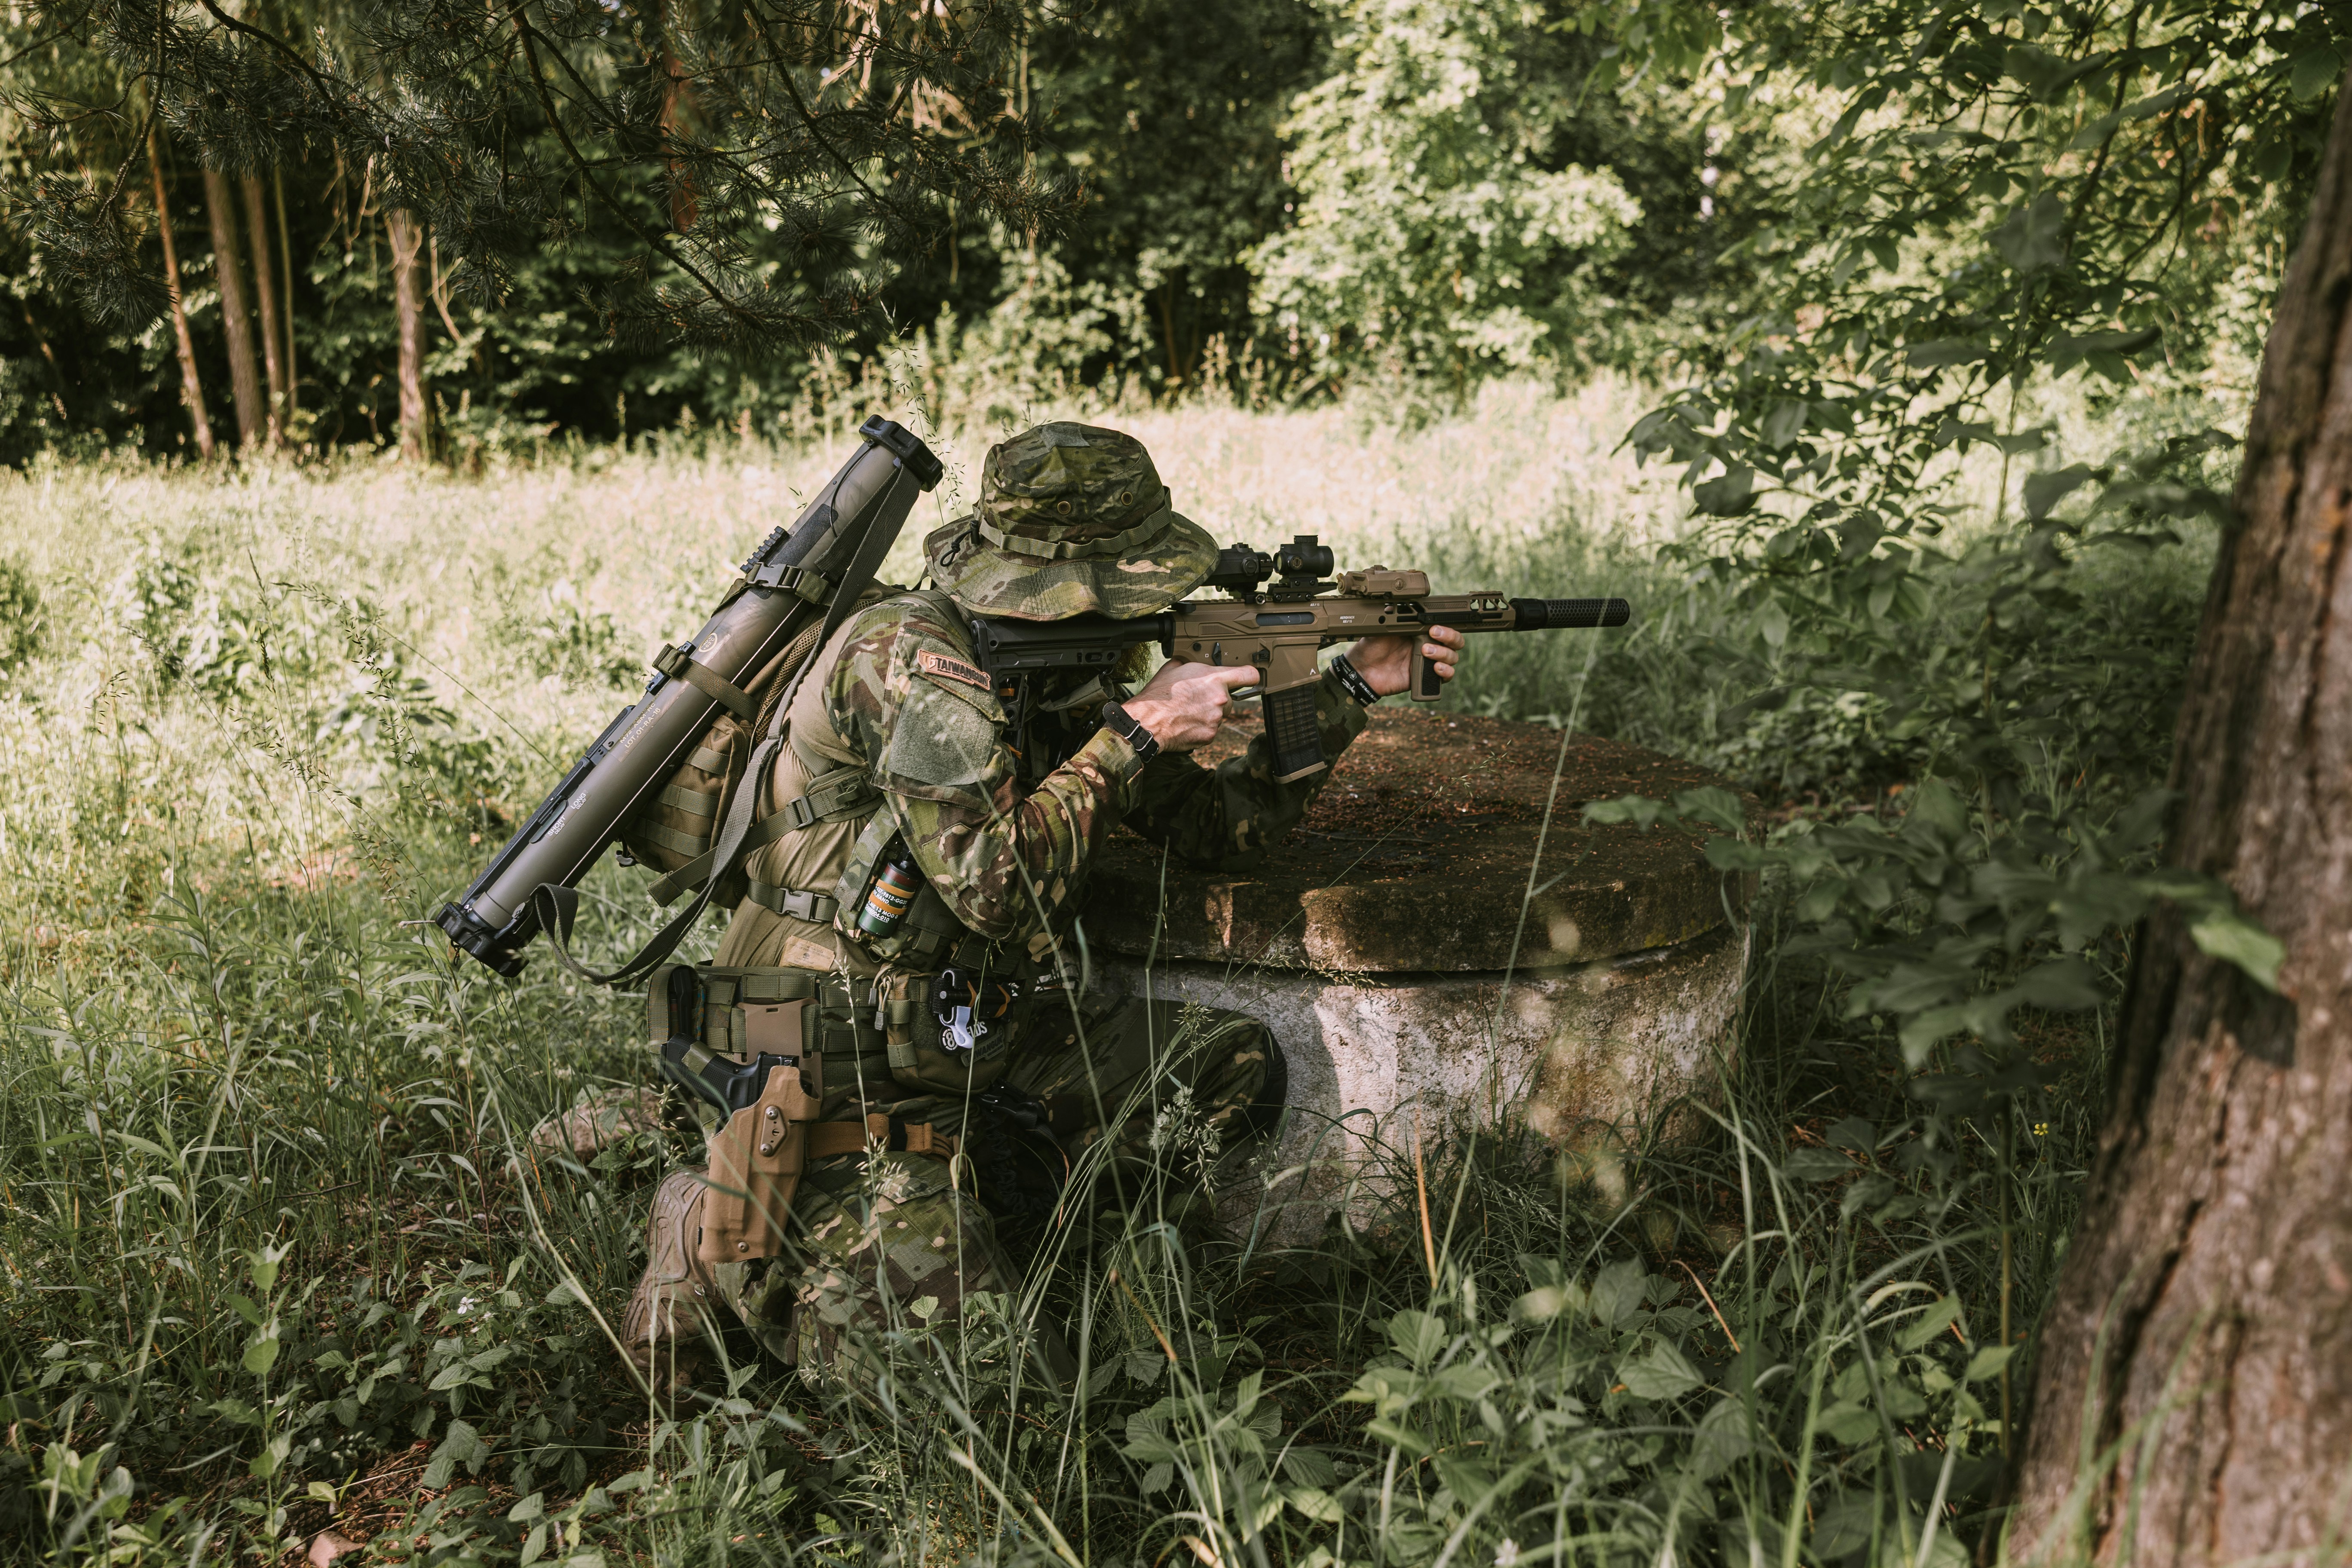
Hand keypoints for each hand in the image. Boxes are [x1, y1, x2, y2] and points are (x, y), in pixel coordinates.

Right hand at [1123, 661, 1260, 750]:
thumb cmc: (1159, 695)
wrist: (1148, 721)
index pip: (1248, 675)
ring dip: (1209, 714)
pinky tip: (1186, 723)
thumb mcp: (1175, 668)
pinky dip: (1202, 728)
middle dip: (1217, 700)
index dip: (1249, 676)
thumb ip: (1194, 665)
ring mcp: (1216, 718)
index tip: (1247, 679)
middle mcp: (1220, 699)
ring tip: (1188, 712)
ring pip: (1220, 715)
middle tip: (1198, 700)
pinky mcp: (1210, 735)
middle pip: (1230, 699)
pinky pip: (1211, 730)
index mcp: (1214, 678)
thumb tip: (1197, 662)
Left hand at [1342, 624, 1466, 697]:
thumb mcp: (1380, 626)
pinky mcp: (1427, 677)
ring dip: (1444, 653)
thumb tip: (1398, 598)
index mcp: (1420, 631)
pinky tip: (1436, 667)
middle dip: (1450, 636)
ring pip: (1453, 656)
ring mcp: (1429, 661)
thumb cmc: (1371, 647)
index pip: (1444, 625)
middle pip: (1455, 640)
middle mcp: (1428, 644)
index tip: (1436, 624)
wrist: (1363, 671)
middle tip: (1433, 633)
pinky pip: (1447, 675)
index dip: (1448, 624)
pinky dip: (1446, 671)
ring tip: (1426, 651)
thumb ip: (1391, 613)